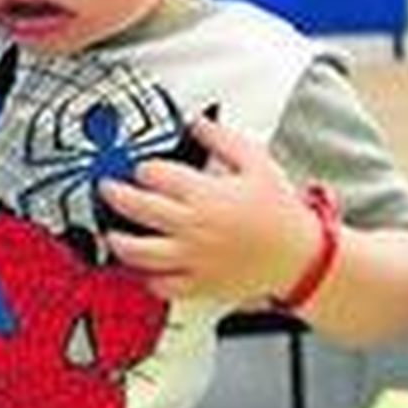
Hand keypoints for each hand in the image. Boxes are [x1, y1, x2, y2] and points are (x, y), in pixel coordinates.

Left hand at [98, 115, 320, 303]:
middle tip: (106, 189)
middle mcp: (193, 227)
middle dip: (114, 195)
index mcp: (205, 194)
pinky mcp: (199, 284)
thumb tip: (196, 122)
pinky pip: (161, 285)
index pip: (155, 175)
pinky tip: (142, 267)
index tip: (140, 167)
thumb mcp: (256, 162)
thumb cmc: (279, 211)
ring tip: (112, 232)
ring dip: (119, 240)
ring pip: (139, 252)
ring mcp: (193, 258)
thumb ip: (222, 139)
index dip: (142, 168)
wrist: (301, 256)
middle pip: (137, 208)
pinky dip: (146, 277)